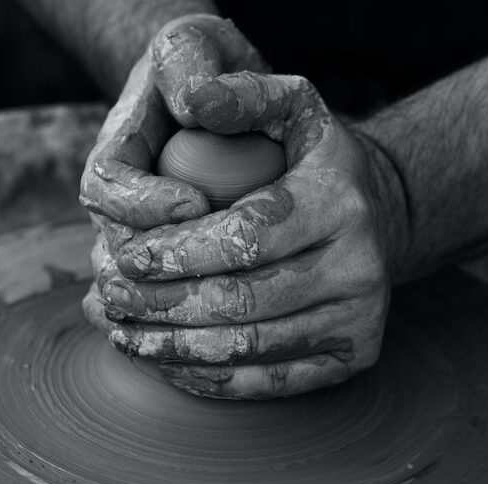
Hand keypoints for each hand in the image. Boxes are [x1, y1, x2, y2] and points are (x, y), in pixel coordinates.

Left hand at [81, 17, 408, 398]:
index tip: (128, 257)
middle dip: (162, 304)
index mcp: (340, 203)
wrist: (376, 217)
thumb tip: (195, 99)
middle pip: (241, 301)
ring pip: (248, 348)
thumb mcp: (292, 107)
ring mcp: (359, 319)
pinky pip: (268, 382)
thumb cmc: (313, 163)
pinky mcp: (352, 357)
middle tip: (111, 295)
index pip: (245, 238)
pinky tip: (163, 360)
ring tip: (123, 330)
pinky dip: (206, 378)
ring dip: (171, 347)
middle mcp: (361, 266)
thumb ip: (243, 95)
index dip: (178, 253)